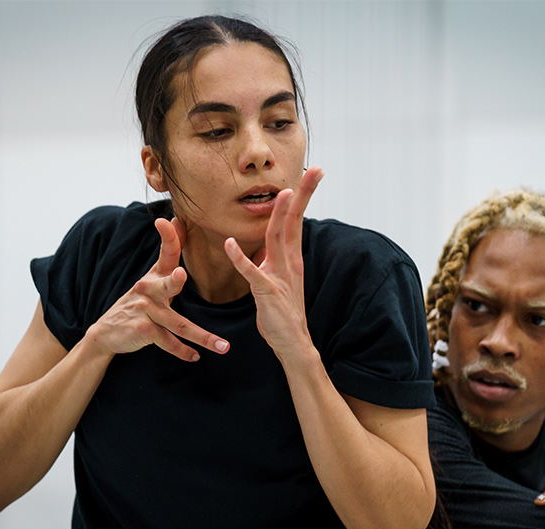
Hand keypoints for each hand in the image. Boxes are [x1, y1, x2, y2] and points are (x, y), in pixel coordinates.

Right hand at [86, 217, 229, 360]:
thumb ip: (168, 266)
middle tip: (180, 276)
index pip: (165, 254)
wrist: (106, 332)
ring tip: (222, 346)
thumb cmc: (136, 306)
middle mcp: (149, 291)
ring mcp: (146, 312)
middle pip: (167, 285)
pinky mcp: (143, 331)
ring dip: (202, 337)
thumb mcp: (149, 283)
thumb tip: (179, 231)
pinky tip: (195, 357)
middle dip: (172, 280)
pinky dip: (183, 351)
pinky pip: (168, 342)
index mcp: (154, 277)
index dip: (167, 237)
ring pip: (179, 324)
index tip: (167, 221)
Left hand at [223, 166, 323, 353]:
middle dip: (303, 195)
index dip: (304, 195)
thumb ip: (271, 260)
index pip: (297, 220)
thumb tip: (264, 246)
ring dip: (279, 216)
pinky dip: (240, 258)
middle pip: (294, 221)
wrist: (292, 342)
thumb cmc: (282, 312)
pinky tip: (229, 244)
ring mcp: (279, 276)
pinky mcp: (267, 292)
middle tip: (316, 170)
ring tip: (282, 193)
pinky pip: (252, 272)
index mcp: (290, 257)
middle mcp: (288, 262)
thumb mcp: (278, 279)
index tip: (313, 172)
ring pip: (278, 239)